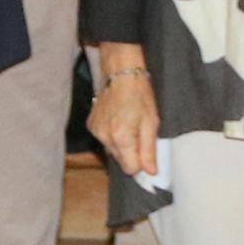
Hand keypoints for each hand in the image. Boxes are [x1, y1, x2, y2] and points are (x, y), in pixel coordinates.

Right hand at [88, 46, 158, 180]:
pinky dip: (113, 135)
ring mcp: (96, 131)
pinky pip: (105, 140)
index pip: (130, 169)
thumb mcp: (151, 122)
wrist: (121, 73)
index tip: (147, 154)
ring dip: (122, 144)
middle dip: (132, 153)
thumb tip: (151, 171)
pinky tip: (119, 120)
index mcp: (121, 137)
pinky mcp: (91, 125)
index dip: (141, 164)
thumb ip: (149, 150)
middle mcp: (105, 137)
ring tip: (129, 124)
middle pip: (121, 161)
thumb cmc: (139, 93)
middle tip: (140, 133)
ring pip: (112, 150)